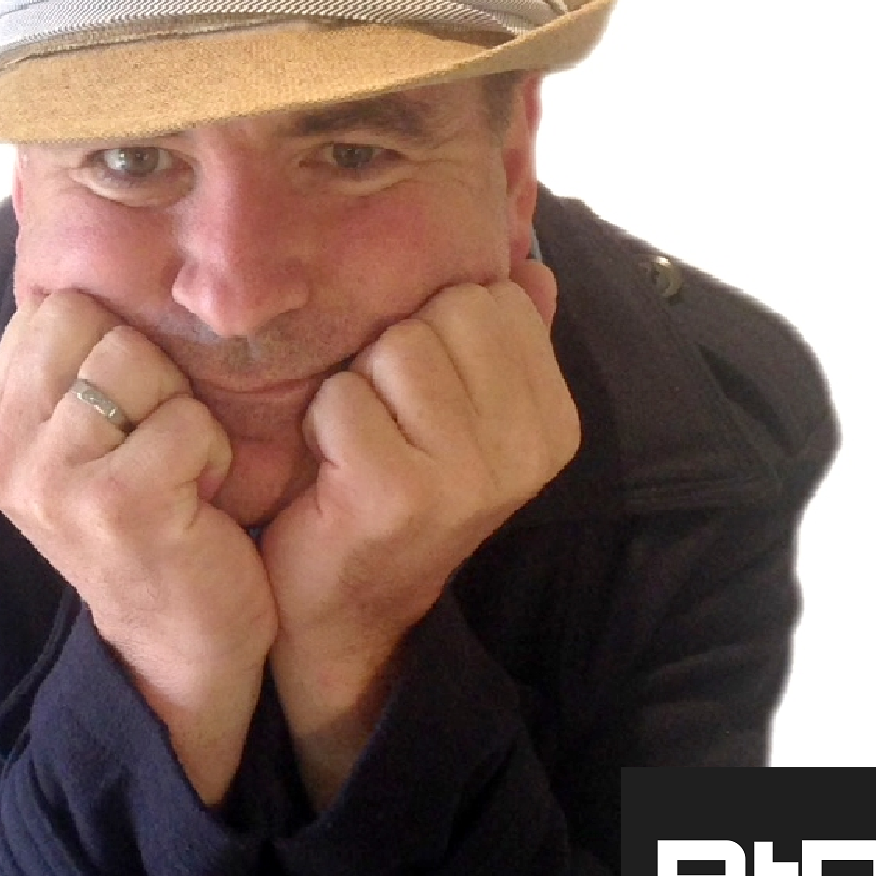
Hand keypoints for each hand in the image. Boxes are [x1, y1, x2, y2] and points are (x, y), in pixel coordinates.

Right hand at [0, 290, 276, 804]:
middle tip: (152, 445)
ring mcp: (51, 478)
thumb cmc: (148, 522)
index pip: (52, 308)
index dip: (112, 349)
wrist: (177, 646)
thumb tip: (82, 257)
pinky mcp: (115, 503)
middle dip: (147, 373)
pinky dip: (212, 455)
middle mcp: (1, 451)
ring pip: (138, 362)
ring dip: (181, 414)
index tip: (123, 421)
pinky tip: (197, 501)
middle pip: (91, 323)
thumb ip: (67, 365)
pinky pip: (187, 420)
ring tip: (174, 472)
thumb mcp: (82, 441)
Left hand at [261, 260, 579, 806]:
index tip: (423, 394)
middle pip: (446, 312)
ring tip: (360, 438)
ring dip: (357, 386)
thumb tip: (531, 266)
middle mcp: (526, 448)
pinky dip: (322, 424)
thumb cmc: (399, 491)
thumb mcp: (466, 418)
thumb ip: (504, 342)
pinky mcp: (398, 494)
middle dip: (397, 350)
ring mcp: (467, 475)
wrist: (348, 609)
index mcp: (552, 420)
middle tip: (387, 417)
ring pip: (396, 347)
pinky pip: (343, 397)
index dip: (438, 328)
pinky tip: (334, 468)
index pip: (495, 298)